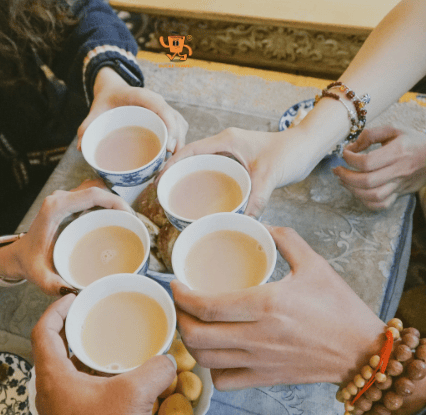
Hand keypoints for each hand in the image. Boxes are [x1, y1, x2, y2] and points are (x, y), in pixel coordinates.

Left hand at [0, 179, 131, 294]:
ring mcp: (64, 199)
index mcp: (55, 208)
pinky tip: (115, 219)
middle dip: (119, 202)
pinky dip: (106, 204)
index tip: (130, 216)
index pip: (91, 194)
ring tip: (127, 221)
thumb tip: (74, 292)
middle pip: (96, 189)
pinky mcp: (69, 203)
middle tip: (133, 222)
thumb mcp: (39, 276)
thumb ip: (53, 284)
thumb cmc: (31, 263)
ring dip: (113, 201)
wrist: (20, 256)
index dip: (115, 201)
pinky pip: (92, 197)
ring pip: (95, 190)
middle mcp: (60, 198)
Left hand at [32, 295, 175, 414]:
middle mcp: (49, 387)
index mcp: (54, 375)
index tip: (73, 297)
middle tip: (92, 313)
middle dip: (71, 325)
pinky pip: (73, 381)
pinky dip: (87, 368)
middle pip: (52, 345)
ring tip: (102, 338)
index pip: (43, 330)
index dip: (56, 309)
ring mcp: (57, 403)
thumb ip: (157, 369)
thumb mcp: (136, 395)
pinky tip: (111, 371)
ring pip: (62, 364)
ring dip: (79, 348)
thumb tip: (168, 360)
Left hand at [77, 67, 187, 153]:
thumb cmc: (106, 101)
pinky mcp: (166, 117)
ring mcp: (163, 109)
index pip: (159, 106)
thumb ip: (87, 127)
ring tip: (174, 162)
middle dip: (177, 139)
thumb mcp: (95, 111)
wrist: (113, 89)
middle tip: (171, 159)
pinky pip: (178, 128)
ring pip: (180, 124)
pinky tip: (173, 158)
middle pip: (175, 118)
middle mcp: (156, 101)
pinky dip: (179, 141)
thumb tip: (81, 148)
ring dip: (180, 142)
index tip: (169, 144)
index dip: (168, 123)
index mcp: (140, 96)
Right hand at [158, 127, 315, 218]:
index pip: (191, 150)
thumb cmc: (290, 152)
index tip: (160, 179)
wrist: (307, 147)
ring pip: (205, 167)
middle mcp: (226, 145)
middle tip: (166, 194)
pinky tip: (208, 202)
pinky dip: (210, 186)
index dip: (172, 164)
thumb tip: (243, 221)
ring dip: (193, 181)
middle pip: (193, 159)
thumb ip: (256, 197)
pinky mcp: (240, 164)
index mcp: (227, 141)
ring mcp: (233, 154)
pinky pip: (218, 174)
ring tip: (181, 200)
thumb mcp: (270, 174)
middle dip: (178, 174)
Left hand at [172, 226, 384, 390]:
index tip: (176, 286)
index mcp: (266, 304)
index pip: (207, 306)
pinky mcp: (266, 378)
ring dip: (191, 343)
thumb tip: (260, 226)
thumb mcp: (314, 263)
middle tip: (182, 306)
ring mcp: (260, 361)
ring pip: (205, 360)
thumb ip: (285, 239)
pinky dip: (212, 369)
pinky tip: (217, 353)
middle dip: (180, 320)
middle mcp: (258, 336)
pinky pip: (225, 381)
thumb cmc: (339, 306)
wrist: (361, 350)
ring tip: (193, 326)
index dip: (182, 297)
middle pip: (197, 336)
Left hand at [334, 126, 425, 209]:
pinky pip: (381, 205)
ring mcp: (399, 184)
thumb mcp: (394, 129)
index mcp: (398, 152)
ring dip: (352, 190)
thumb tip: (351, 147)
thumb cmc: (412, 141)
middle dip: (346, 176)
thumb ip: (371, 134)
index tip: (345, 154)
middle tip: (337, 170)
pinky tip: (357, 191)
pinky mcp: (399, 193)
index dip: (350, 159)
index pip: (367, 162)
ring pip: (372, 196)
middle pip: (367, 181)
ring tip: (343, 180)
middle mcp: (399, 170)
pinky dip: (365, 202)